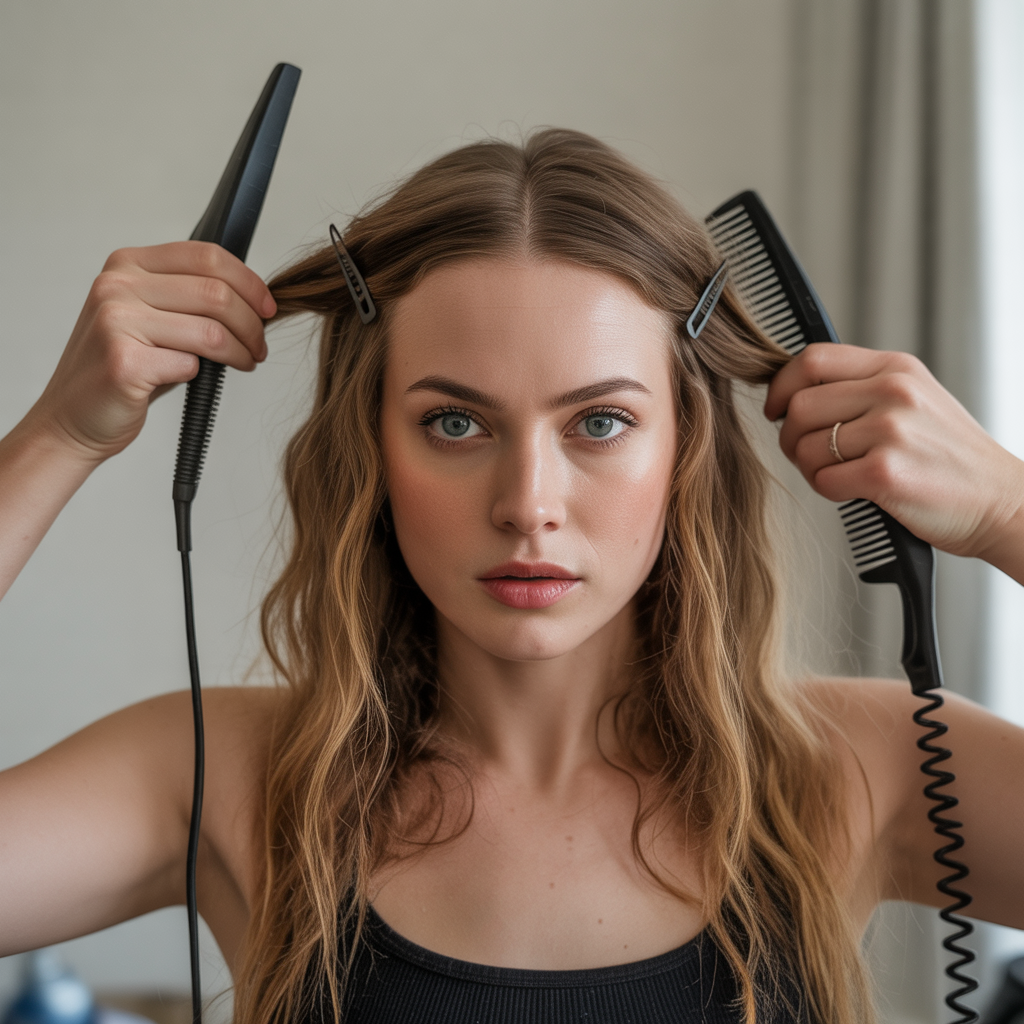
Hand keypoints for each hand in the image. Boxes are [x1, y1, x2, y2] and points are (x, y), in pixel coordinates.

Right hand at [28, 242, 274, 462]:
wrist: (72, 417)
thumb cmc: (120, 369)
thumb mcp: (151, 318)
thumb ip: (189, 299)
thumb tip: (252, 299)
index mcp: (127, 265)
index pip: (206, 257)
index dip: (249, 282)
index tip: (268, 307)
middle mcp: (117, 285)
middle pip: (216, 293)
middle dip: (252, 325)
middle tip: (260, 347)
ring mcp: (116, 321)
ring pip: (211, 331)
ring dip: (241, 352)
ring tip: (245, 363)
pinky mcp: (123, 362)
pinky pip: (191, 365)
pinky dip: (203, 377)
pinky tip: (197, 381)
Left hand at [764, 344, 1023, 566]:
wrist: (1000, 501)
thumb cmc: (949, 458)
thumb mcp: (915, 401)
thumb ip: (862, 388)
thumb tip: (794, 394)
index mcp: (895, 368)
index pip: (812, 358)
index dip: (781, 386)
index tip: (775, 409)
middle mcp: (893, 391)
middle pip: (799, 405)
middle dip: (790, 438)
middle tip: (808, 455)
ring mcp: (891, 430)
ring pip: (806, 446)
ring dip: (811, 469)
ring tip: (841, 475)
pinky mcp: (886, 472)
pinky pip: (822, 480)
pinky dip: (829, 491)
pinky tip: (856, 491)